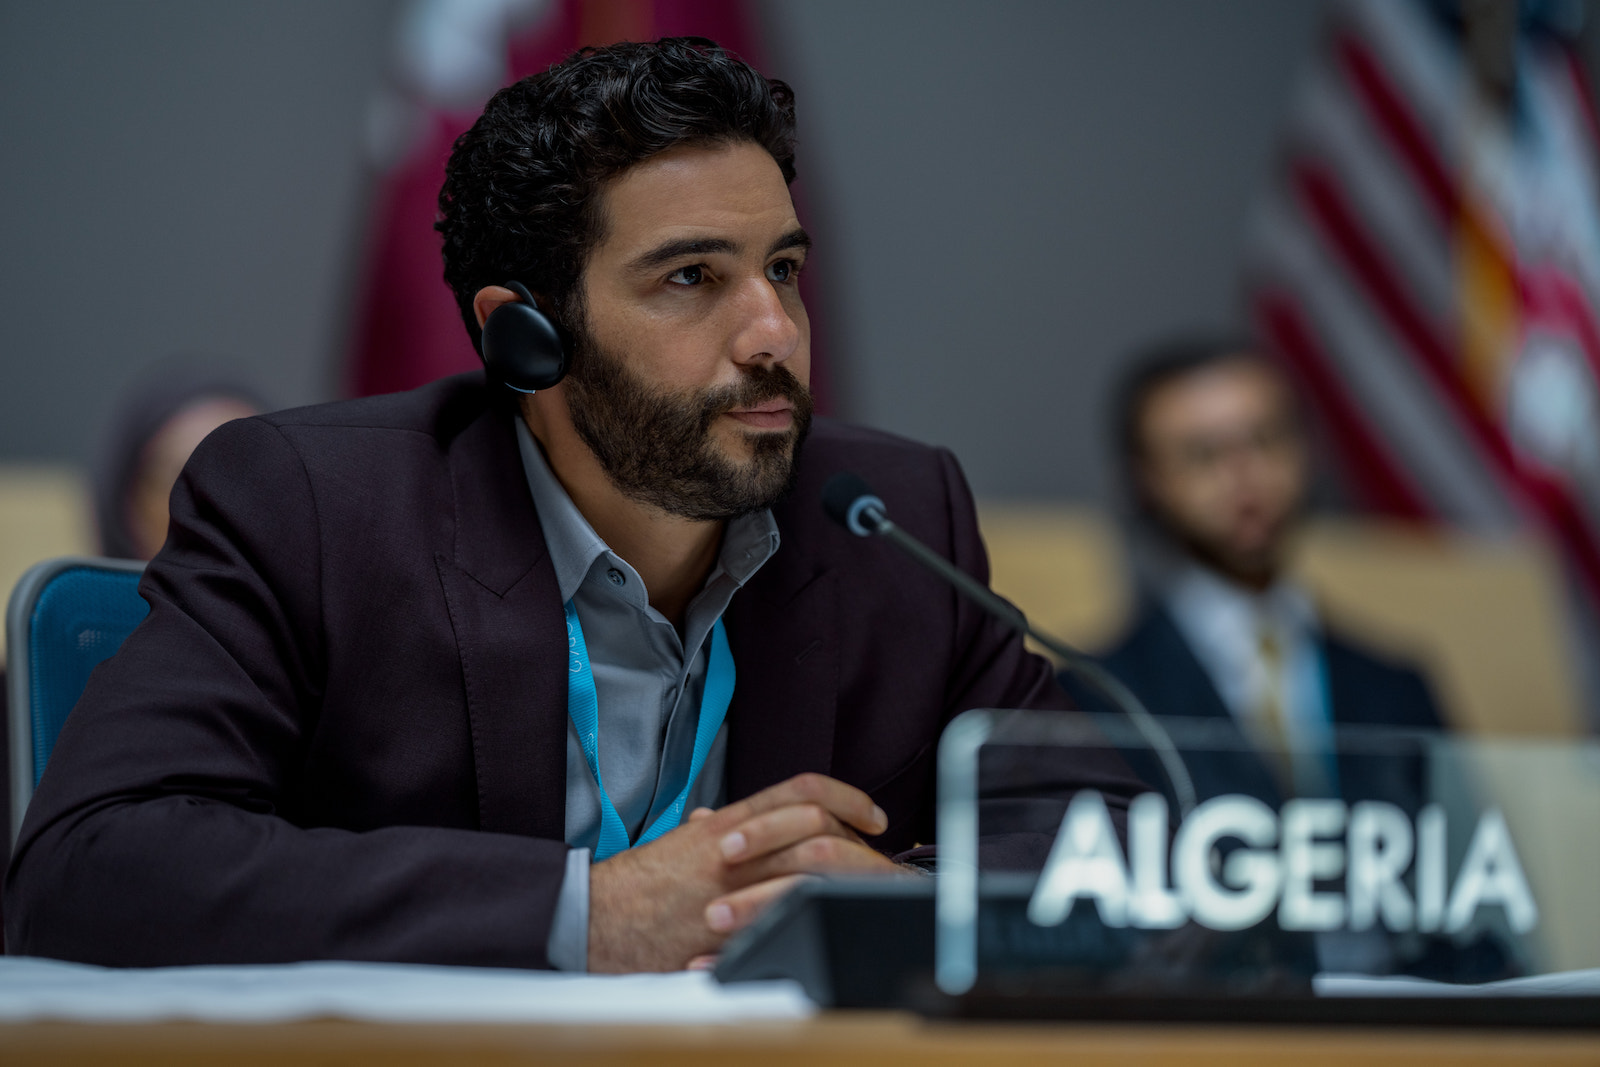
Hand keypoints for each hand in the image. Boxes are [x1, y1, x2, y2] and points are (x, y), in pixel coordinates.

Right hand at [586, 773, 900, 971]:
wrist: (599, 916)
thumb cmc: (637, 886)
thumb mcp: (677, 848)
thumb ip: (706, 833)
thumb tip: (715, 823)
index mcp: (729, 821)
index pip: (801, 790)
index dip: (845, 795)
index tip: (870, 811)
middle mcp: (737, 842)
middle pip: (816, 820)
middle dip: (857, 832)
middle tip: (880, 844)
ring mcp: (736, 880)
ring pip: (810, 860)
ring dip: (847, 870)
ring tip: (869, 881)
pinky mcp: (732, 917)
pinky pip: (790, 906)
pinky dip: (822, 907)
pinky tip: (841, 914)